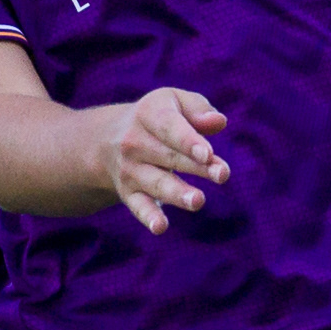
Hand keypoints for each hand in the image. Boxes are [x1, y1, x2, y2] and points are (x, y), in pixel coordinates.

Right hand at [94, 87, 229, 234]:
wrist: (108, 140)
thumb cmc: (158, 118)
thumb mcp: (175, 102)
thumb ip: (199, 110)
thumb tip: (219, 122)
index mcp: (148, 114)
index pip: (169, 128)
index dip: (188, 141)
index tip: (207, 153)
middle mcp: (134, 142)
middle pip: (169, 156)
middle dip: (197, 167)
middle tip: (222, 174)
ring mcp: (130, 170)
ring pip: (157, 183)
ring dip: (177, 193)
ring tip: (198, 200)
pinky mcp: (129, 193)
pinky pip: (139, 206)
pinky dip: (148, 217)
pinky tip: (161, 227)